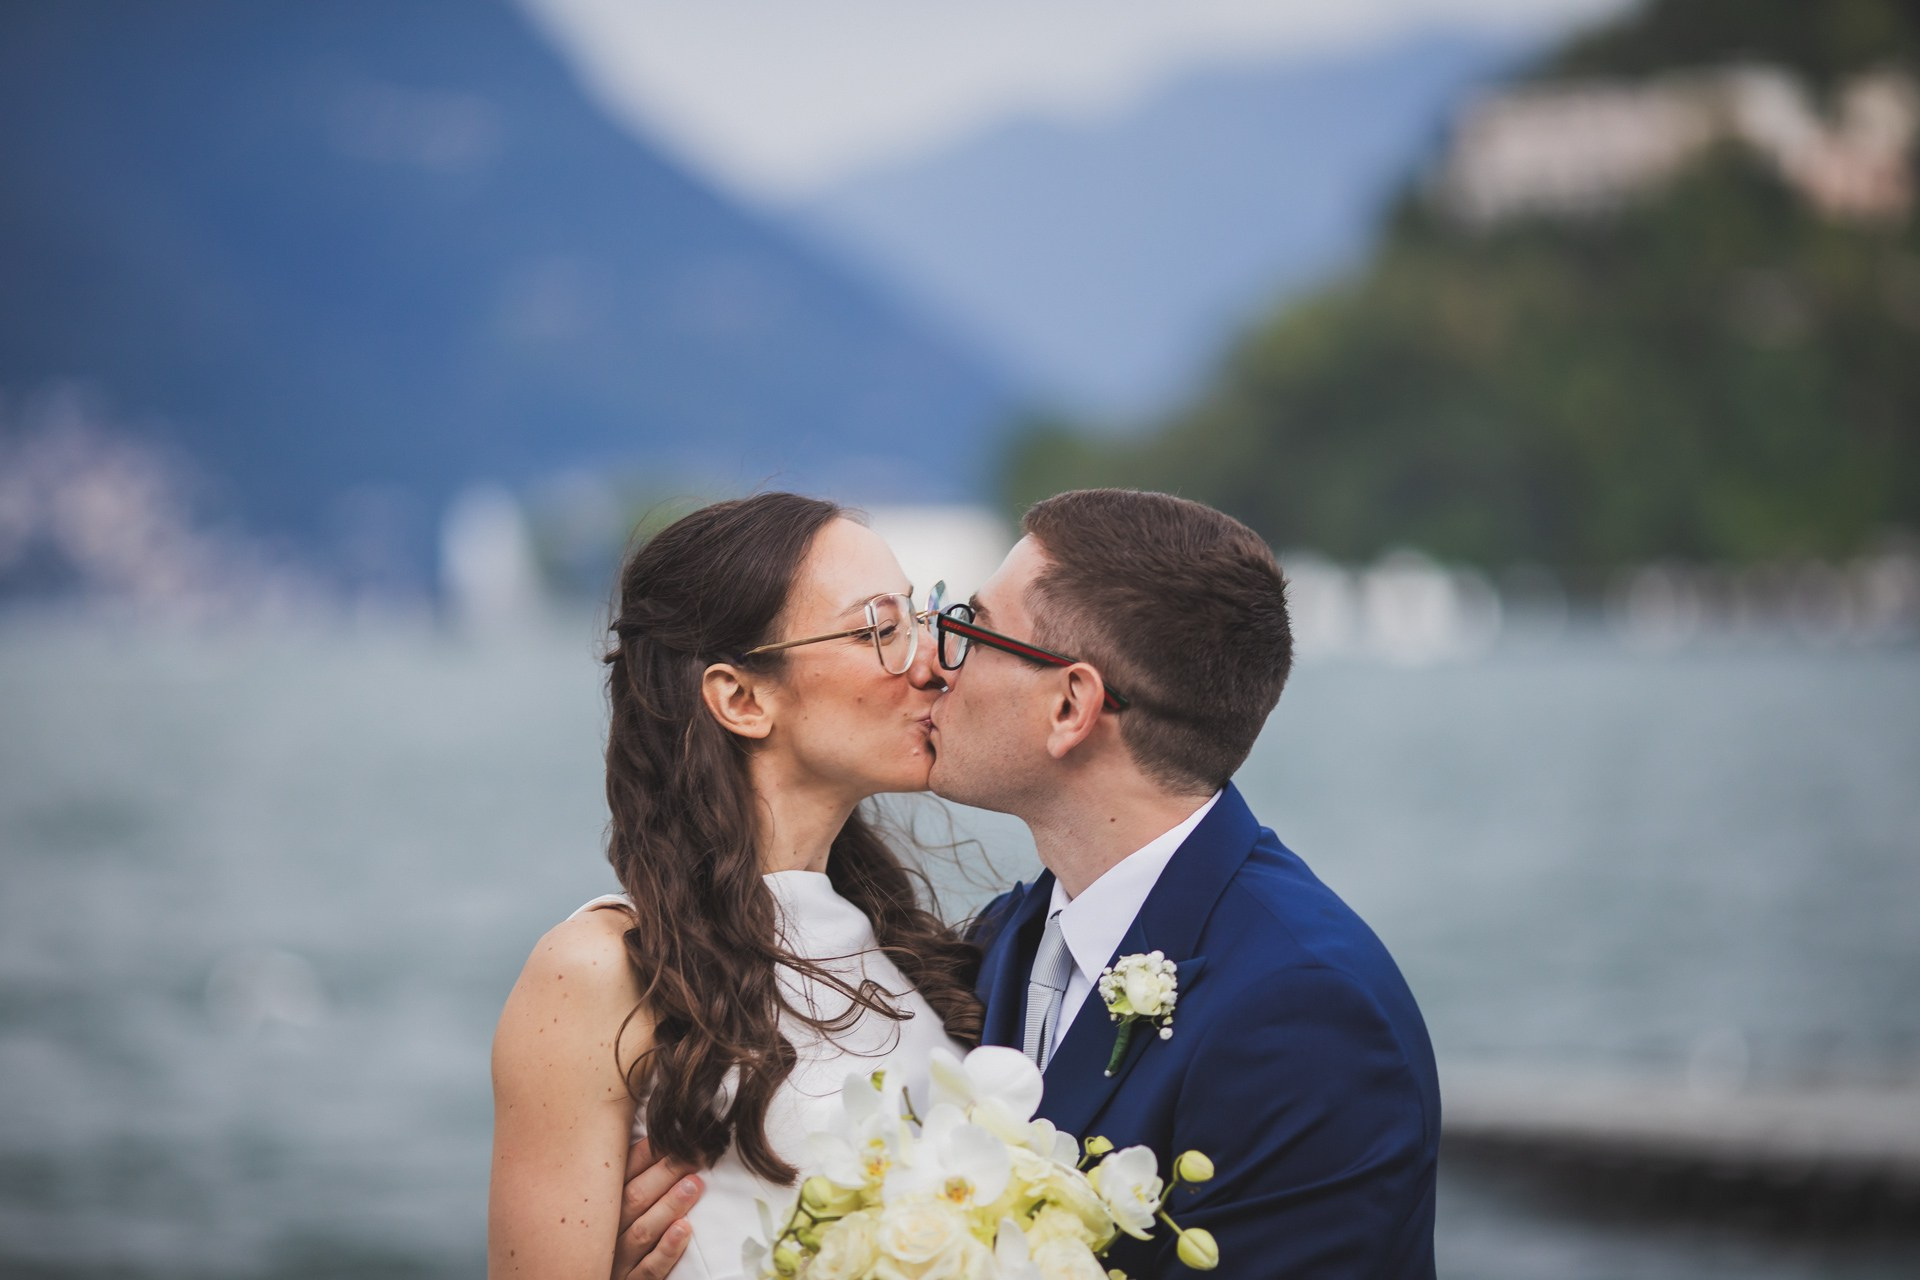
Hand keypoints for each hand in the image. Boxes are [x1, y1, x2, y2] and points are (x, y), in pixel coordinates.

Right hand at [610, 1137, 701, 1279]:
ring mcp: (615, 1260)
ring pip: (641, 1231)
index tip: (675, 1137)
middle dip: (665, 1173)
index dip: (649, 1153)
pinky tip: (684, 1230)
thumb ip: (630, 1180)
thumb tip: (663, 1139)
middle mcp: (603, 1232)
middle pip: (633, 1198)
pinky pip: (649, 1269)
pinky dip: (667, 1249)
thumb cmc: (614, 1236)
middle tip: (693, 1156)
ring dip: (669, 1205)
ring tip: (693, 1185)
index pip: (622, 1173)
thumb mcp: (613, 1206)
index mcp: (600, 1207)